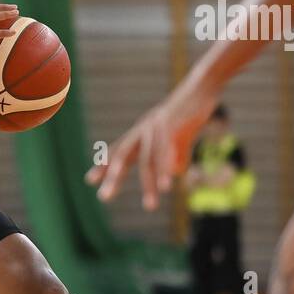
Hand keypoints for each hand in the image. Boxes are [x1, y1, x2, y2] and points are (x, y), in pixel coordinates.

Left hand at [85, 82, 218, 210]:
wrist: (204, 85)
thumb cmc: (191, 110)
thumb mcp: (182, 134)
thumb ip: (177, 153)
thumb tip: (177, 173)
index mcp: (143, 131)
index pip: (120, 150)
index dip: (105, 164)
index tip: (90, 180)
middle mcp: (145, 129)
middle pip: (125, 155)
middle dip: (114, 177)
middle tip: (103, 198)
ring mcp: (158, 127)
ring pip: (149, 160)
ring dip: (149, 185)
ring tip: (150, 207)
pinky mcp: (174, 126)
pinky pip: (168, 152)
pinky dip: (166, 169)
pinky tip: (167, 184)